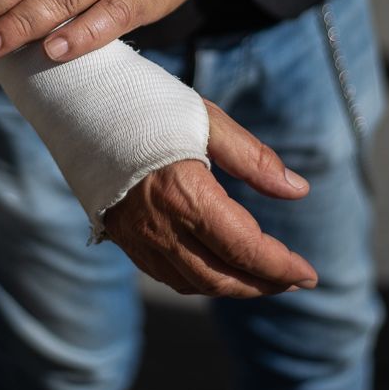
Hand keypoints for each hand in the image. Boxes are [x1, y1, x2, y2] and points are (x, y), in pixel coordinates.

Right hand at [103, 102, 316, 297]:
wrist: (79, 103)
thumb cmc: (145, 103)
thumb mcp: (207, 120)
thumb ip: (253, 160)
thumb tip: (298, 190)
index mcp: (185, 195)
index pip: (245, 249)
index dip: (280, 267)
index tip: (309, 274)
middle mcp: (159, 226)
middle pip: (221, 277)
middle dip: (263, 284)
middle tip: (294, 279)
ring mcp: (136, 236)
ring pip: (193, 283)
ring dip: (233, 286)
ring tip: (262, 277)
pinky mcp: (122, 236)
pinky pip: (167, 275)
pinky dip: (200, 280)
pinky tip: (217, 266)